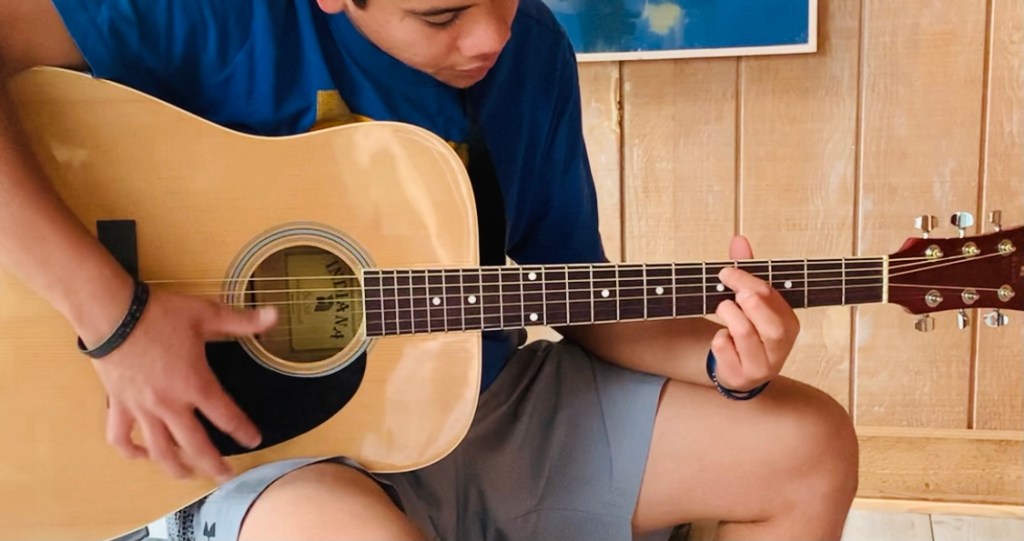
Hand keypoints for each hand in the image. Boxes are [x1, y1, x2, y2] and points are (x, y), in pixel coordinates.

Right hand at [89, 289, 276, 481]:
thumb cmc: (161, 315)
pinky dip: (131, 451)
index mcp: (194, 384)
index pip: (226, 415)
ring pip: (159, 450)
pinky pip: (121, 437)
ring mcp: (142, 409)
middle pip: (195, 445)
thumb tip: (274, 316)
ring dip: (175, 467)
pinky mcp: (118, 405)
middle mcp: (169, 404)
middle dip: (213, 464)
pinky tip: (142, 455)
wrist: (113, 314)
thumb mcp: (206, 314)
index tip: (253, 440)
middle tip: (225, 475)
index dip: (243, 430)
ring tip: (188, 475)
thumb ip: (241, 321)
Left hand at [711, 236, 799, 391]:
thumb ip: (745, 271)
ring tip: (722, 309)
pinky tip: (721, 338)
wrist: (738, 371)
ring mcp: (762, 365)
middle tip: (732, 293)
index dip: (748, 280)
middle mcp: (781, 346)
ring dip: (729, 316)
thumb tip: (739, 239)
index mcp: (789, 323)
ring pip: (747, 335)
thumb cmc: (747, 329)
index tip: (726, 272)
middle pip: (772, 324)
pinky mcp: (741, 376)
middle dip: (750, 303)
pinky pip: (727, 352)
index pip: (774, 298)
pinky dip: (719, 340)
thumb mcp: (748, 301)